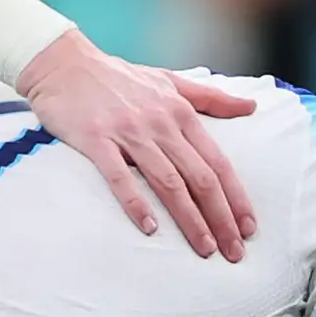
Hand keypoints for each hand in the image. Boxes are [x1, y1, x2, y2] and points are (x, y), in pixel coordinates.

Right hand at [19, 28, 259, 259]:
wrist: (64, 63)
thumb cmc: (119, 75)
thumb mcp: (170, 80)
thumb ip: (211, 97)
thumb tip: (251, 106)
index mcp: (180, 113)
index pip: (218, 162)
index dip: (236, 197)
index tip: (248, 228)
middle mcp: (160, 124)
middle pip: (199, 178)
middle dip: (221, 218)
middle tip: (234, 253)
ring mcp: (129, 132)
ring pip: (167, 182)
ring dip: (189, 218)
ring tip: (204, 248)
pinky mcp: (96, 139)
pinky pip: (119, 176)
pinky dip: (136, 203)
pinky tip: (149, 228)